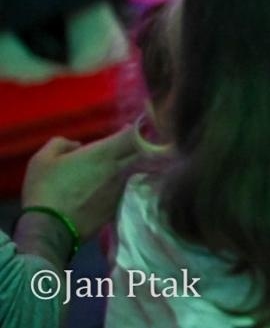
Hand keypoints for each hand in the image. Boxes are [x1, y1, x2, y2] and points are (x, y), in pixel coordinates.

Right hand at [21, 127, 139, 236]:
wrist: (49, 228)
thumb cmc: (45, 188)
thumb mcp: (42, 159)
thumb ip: (61, 143)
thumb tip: (77, 145)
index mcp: (104, 154)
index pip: (133, 135)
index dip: (137, 129)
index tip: (129, 128)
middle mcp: (119, 169)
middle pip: (140, 153)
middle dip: (136, 147)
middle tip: (120, 148)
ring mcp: (120, 189)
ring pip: (130, 172)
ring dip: (123, 168)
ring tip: (103, 174)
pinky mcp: (117, 207)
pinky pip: (122, 190)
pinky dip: (115, 187)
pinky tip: (100, 193)